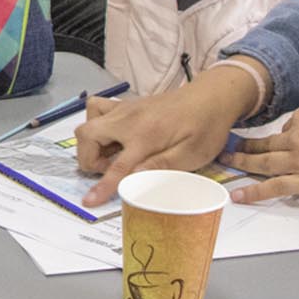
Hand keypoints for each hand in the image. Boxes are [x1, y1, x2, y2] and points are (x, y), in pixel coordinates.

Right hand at [73, 65, 261, 205]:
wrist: (210, 97)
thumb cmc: (205, 127)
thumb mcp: (191, 154)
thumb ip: (161, 167)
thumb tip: (133, 179)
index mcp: (146, 135)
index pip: (117, 166)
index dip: (102, 186)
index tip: (89, 201)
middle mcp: (128, 119)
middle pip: (88, 136)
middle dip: (89, 158)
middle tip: (109, 169)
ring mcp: (125, 109)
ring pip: (88, 122)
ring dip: (91, 142)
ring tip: (109, 154)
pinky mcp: (125, 105)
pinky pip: (96, 108)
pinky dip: (95, 123)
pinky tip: (111, 135)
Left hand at [224, 108, 298, 208]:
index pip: (287, 128)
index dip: (287, 138)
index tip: (287, 144)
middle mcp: (297, 136)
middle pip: (266, 144)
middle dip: (244, 147)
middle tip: (226, 148)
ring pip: (262, 163)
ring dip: (240, 164)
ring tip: (224, 165)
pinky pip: (273, 187)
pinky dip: (253, 191)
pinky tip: (237, 195)